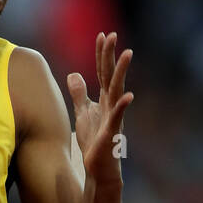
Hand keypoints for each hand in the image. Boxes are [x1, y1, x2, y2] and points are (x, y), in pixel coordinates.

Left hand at [67, 32, 133, 184]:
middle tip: (112, 35)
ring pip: (118, 91)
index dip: (101, 54)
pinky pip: (118, 117)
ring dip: (121, 73)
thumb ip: (79, 94)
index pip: (102, 72)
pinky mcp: (111, 133)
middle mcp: (111, 104)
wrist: (98, 167)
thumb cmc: (93, 141)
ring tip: (127, 54)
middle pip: (110, 76)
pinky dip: (122, 106)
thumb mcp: (82, 113)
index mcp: (103, 99)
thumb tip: (73, 74)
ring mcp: (113, 117)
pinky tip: (129, 96)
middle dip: (110, 56)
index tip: (101, 35)